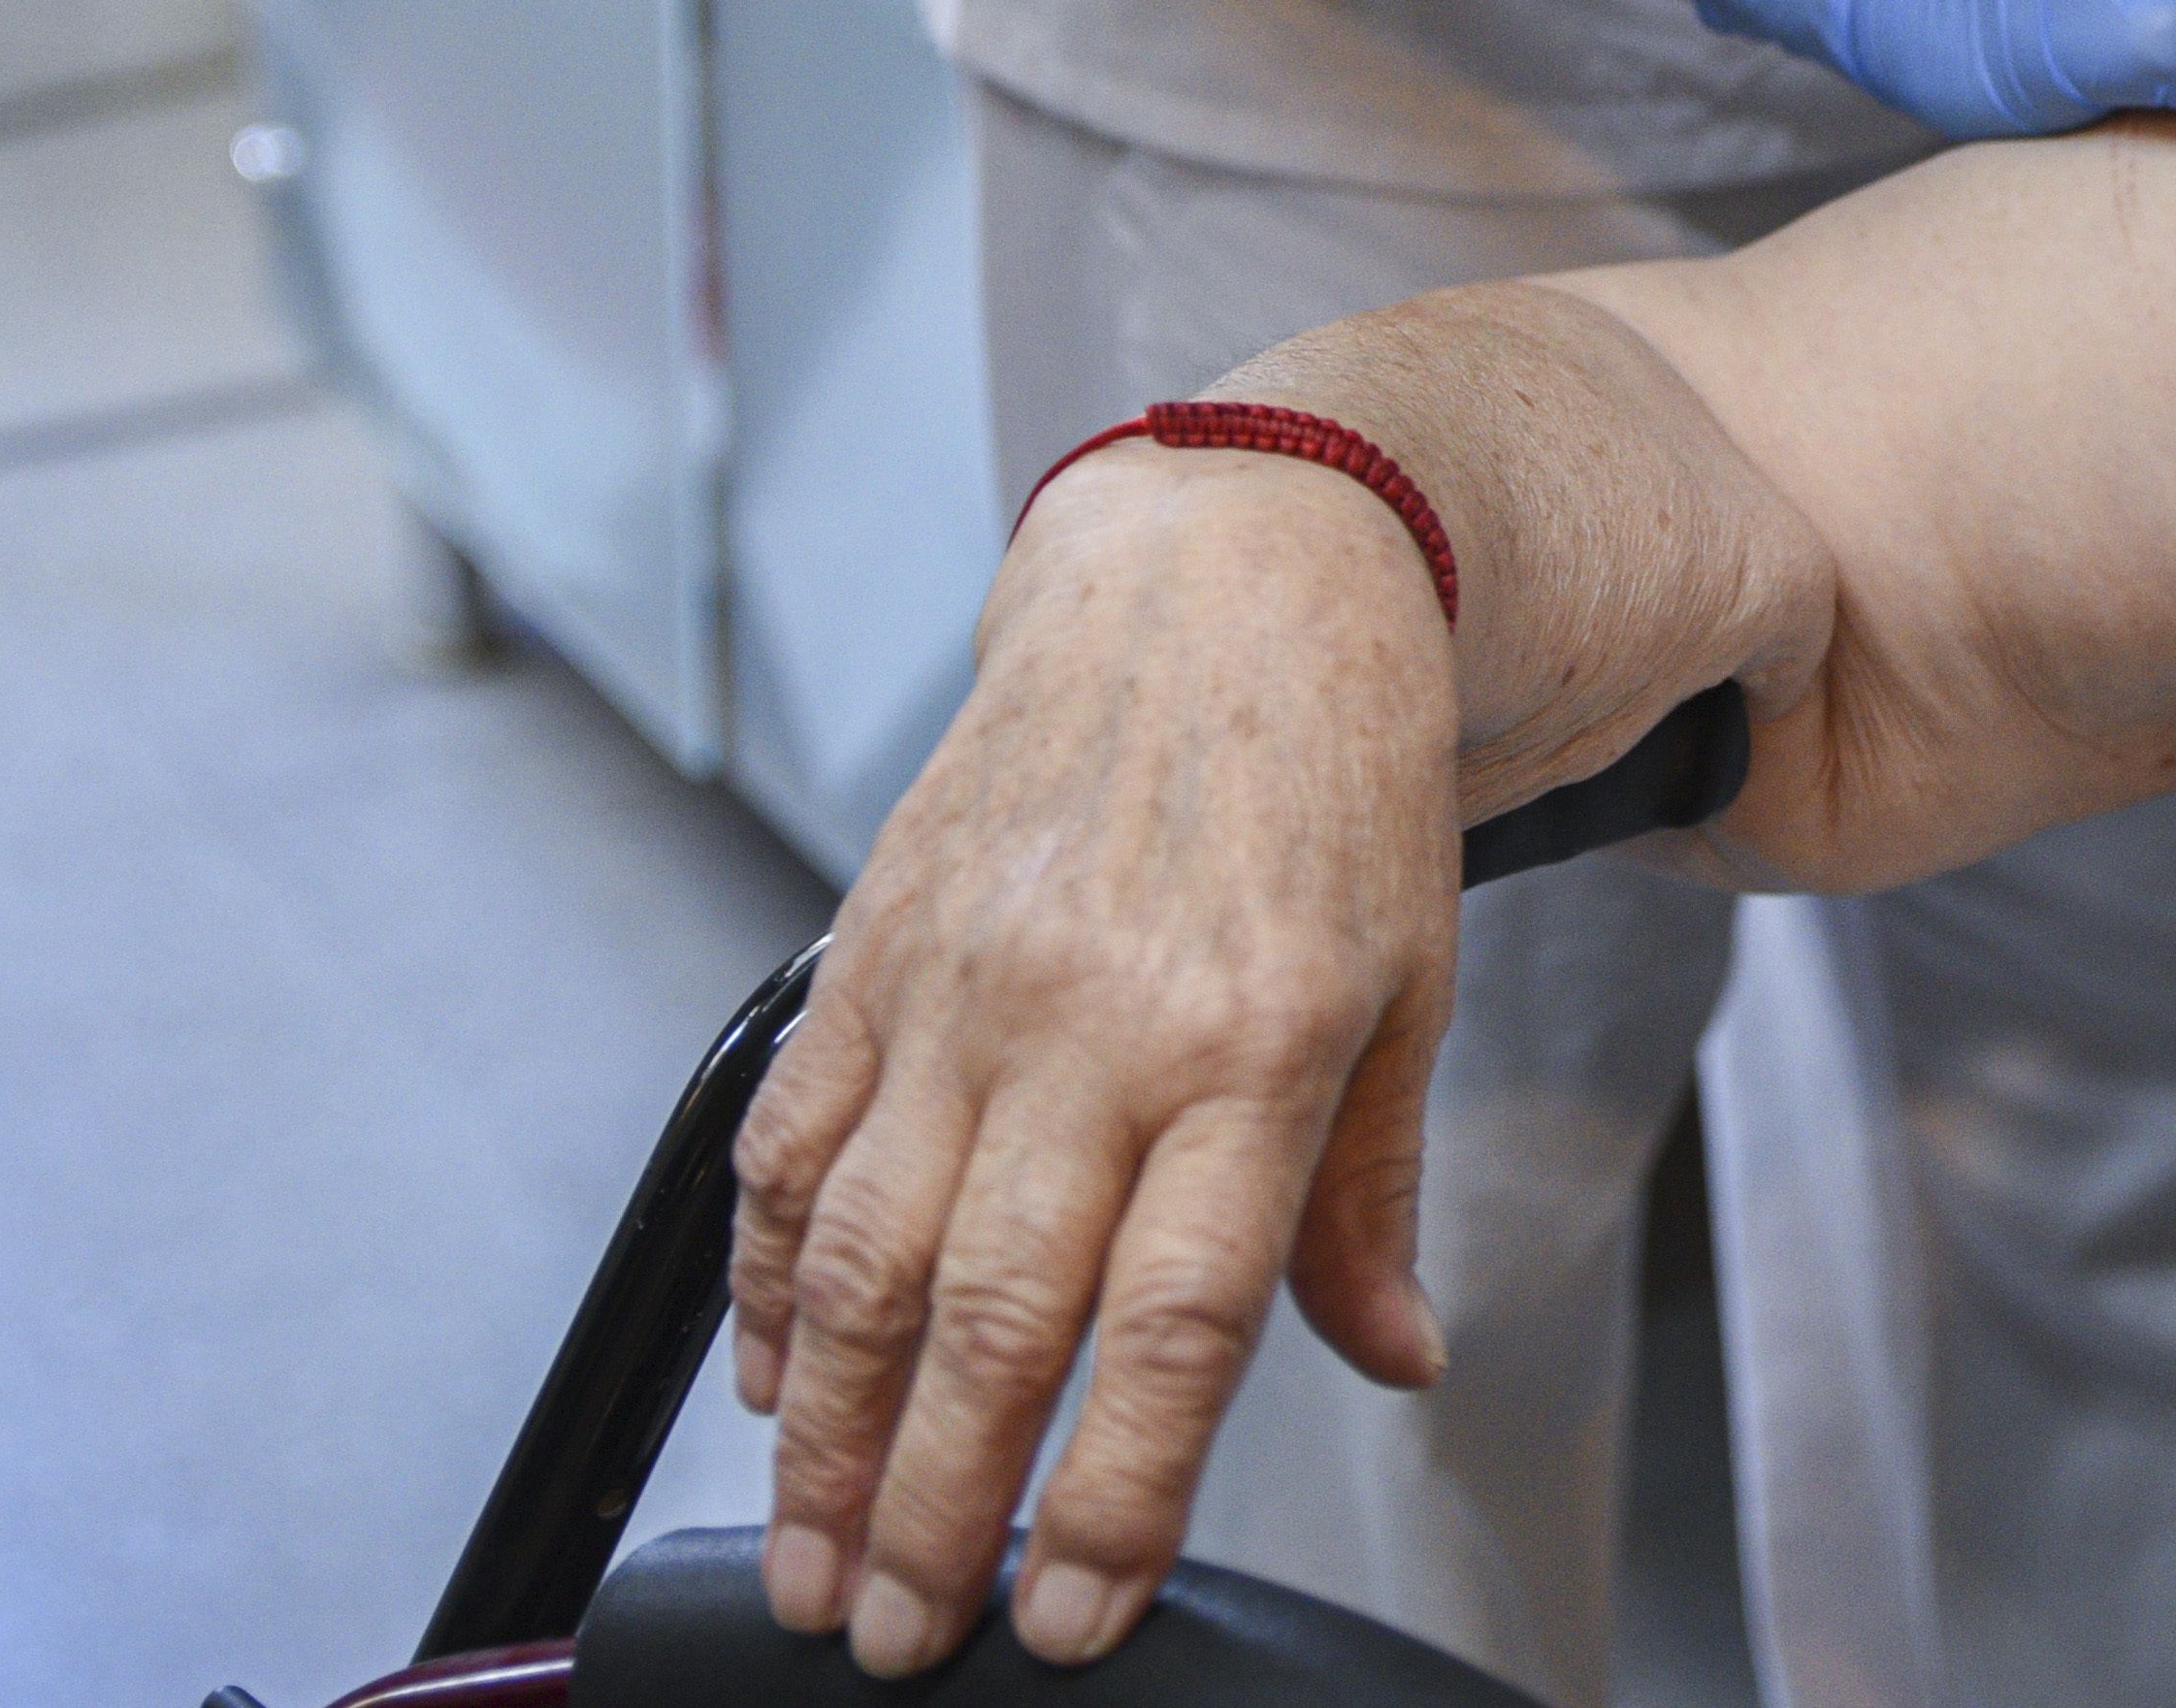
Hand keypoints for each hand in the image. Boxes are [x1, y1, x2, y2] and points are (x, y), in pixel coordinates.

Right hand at [730, 449, 1463, 1677]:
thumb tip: (1389, 1355)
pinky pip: (793, 1146)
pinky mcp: (873, 948)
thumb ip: (1370, 1194)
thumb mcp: (1411, 982)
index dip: (1113, 1494)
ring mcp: (966, 986)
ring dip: (822, 1435)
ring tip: (812, 1563)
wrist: (1232, 573)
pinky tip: (765, 1381)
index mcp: (1256, 1046)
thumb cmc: (1335, 780)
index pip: (1175, 1324)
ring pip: (862, 1255)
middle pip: (995, 1319)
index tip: (1071, 1618)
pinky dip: (764, 1282)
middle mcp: (1096, 1025)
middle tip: (902, 1638)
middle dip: (933, 1511)